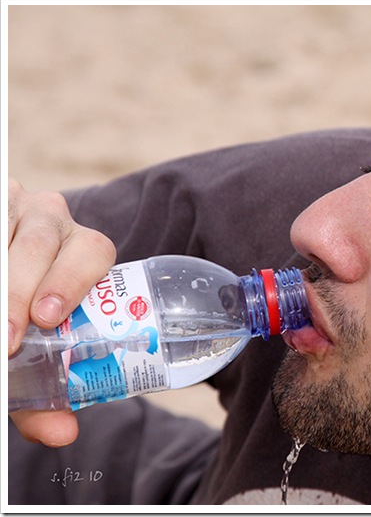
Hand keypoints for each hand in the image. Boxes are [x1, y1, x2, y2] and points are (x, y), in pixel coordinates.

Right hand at [8, 178, 115, 445]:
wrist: (4, 268)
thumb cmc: (21, 314)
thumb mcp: (35, 346)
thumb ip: (44, 392)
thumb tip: (63, 434)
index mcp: (82, 248)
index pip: (93, 251)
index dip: (71, 282)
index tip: (47, 319)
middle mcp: (50, 219)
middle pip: (41, 244)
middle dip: (20, 291)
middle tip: (6, 339)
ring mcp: (13, 206)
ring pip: (4, 231)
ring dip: (0, 284)